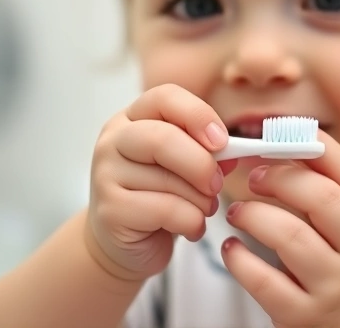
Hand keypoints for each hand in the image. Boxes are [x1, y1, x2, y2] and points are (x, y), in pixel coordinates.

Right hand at [86, 84, 236, 280]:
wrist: (128, 243)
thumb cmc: (161, 197)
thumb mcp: (186, 167)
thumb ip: (208, 153)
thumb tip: (233, 152)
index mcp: (134, 118)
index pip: (165, 97)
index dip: (199, 115)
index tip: (222, 142)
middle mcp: (114, 140)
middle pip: (164, 138)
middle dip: (202, 164)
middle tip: (216, 184)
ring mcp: (105, 174)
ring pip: (169, 180)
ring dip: (201, 201)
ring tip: (201, 210)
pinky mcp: (110, 210)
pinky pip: (167, 210)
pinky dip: (191, 222)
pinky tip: (190, 228)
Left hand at [221, 131, 339, 327]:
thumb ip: (319, 190)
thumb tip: (274, 146)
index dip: (310, 143)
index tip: (275, 132)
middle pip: (321, 198)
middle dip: (279, 178)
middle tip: (251, 177)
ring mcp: (334, 284)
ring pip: (291, 237)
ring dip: (253, 215)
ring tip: (235, 212)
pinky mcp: (304, 315)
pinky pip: (265, 281)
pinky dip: (239, 260)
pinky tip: (230, 248)